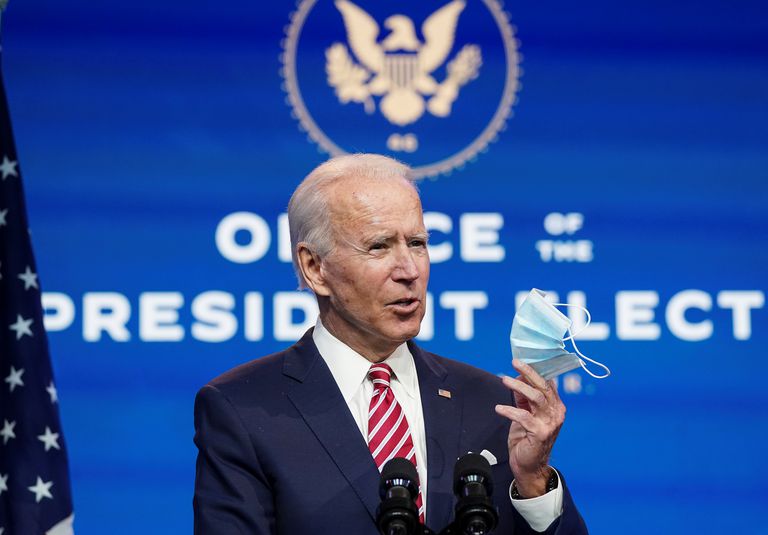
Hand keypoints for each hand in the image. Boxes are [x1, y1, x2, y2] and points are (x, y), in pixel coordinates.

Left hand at [494, 359, 565, 497]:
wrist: (529, 466)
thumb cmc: (527, 439)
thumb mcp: (525, 414)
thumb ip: (523, 398)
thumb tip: (517, 378)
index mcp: (555, 407)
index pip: (547, 383)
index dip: (535, 370)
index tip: (522, 359)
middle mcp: (556, 413)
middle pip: (543, 387)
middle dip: (529, 372)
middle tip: (515, 362)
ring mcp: (550, 423)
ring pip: (536, 398)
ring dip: (519, 387)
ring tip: (505, 380)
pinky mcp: (540, 433)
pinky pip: (523, 417)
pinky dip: (510, 410)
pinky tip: (499, 408)